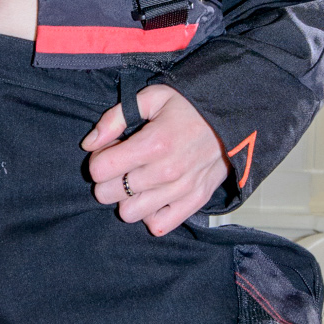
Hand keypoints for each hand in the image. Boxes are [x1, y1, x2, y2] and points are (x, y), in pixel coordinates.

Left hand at [83, 83, 228, 235]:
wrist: (233, 116)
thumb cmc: (190, 106)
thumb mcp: (152, 98)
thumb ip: (115, 119)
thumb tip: (89, 144)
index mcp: (153, 143)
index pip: (100, 170)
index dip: (98, 159)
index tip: (111, 151)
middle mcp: (166, 171)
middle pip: (109, 194)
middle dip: (108, 179)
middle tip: (123, 165)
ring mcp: (181, 190)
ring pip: (129, 213)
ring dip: (127, 198)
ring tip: (139, 181)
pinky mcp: (195, 201)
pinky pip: (159, 225)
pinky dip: (151, 214)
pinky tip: (154, 195)